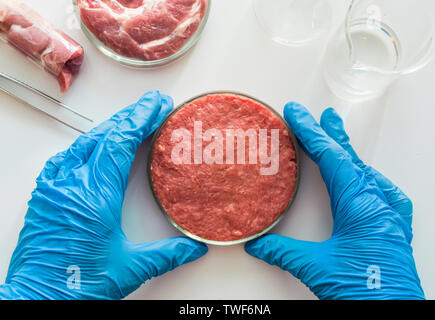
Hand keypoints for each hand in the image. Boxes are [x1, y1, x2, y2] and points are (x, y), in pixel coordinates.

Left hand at [0, 91, 207, 299]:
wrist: (37, 300)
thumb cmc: (78, 285)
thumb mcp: (131, 267)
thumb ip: (167, 254)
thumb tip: (194, 248)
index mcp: (95, 196)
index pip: (121, 142)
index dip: (141, 119)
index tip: (158, 105)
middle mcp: (71, 184)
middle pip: (105, 135)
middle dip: (131, 116)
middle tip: (153, 104)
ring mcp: (54, 186)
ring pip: (85, 143)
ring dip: (111, 128)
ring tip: (131, 120)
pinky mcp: (45, 194)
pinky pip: (67, 157)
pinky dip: (88, 144)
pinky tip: (96, 144)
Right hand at [245, 103, 423, 299]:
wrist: (395, 315)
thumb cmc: (364, 291)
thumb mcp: (316, 268)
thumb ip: (283, 252)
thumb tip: (257, 245)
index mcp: (361, 205)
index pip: (333, 158)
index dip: (312, 133)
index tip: (298, 114)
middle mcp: (378, 204)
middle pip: (350, 159)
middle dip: (332, 135)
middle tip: (323, 115)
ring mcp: (388, 215)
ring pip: (365, 173)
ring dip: (348, 154)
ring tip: (338, 138)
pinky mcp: (392, 228)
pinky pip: (380, 192)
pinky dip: (368, 178)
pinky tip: (368, 178)